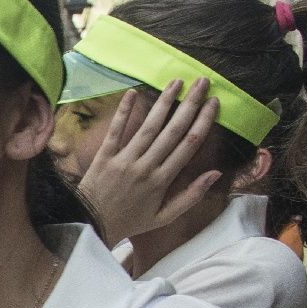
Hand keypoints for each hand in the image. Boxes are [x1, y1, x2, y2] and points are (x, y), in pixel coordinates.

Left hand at [76, 79, 221, 244]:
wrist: (91, 225)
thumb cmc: (130, 221)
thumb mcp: (164, 217)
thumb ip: (191, 196)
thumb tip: (215, 173)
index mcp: (162, 181)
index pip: (188, 145)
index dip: (203, 121)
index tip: (214, 103)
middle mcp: (145, 167)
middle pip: (173, 130)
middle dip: (190, 104)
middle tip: (202, 82)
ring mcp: (124, 160)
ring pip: (148, 127)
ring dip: (164, 102)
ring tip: (177, 82)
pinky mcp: (104, 157)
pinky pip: (116, 131)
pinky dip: (124, 111)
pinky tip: (133, 93)